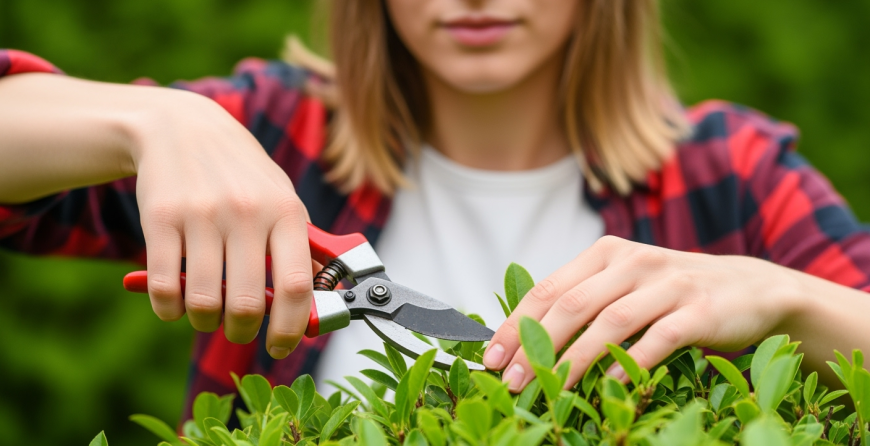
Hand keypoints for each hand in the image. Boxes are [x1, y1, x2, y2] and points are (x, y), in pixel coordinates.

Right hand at [131, 90, 311, 358]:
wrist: (183, 129)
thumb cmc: (243, 175)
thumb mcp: (282, 199)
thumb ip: (301, 248)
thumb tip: (321, 301)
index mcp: (286, 211)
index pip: (296, 285)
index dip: (292, 328)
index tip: (282, 346)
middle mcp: (247, 212)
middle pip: (249, 303)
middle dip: (244, 332)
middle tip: (241, 331)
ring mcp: (202, 215)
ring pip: (205, 302)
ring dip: (206, 324)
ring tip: (208, 317)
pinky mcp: (161, 218)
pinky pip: (164, 288)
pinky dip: (169, 310)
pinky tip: (176, 304)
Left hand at [482, 235, 803, 390]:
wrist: (750, 287)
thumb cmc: (672, 293)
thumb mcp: (626, 284)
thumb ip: (584, 301)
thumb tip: (524, 341)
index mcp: (607, 254)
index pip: (549, 289)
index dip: (516, 324)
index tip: (491, 357)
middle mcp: (633, 262)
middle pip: (572, 305)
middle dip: (535, 346)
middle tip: (512, 381)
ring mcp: (668, 284)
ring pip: (609, 323)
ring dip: (573, 359)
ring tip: (548, 388)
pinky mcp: (700, 310)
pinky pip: (657, 339)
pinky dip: (629, 363)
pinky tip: (607, 387)